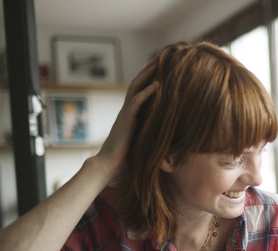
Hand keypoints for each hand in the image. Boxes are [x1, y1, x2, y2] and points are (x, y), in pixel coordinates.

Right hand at [93, 60, 158, 176]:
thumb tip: (168, 139)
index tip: (162, 68)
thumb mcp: (141, 142)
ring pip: (136, 87)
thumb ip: (151, 135)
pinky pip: (137, 102)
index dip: (150, 78)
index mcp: (131, 114)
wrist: (108, 166)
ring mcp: (126, 114)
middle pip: (138, 83)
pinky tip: (158, 84)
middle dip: (149, 69)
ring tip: (160, 62)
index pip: (140, 91)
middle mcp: (127, 110)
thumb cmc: (125, 158)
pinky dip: (147, 92)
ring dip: (148, 74)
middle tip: (162, 56)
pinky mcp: (126, 120)